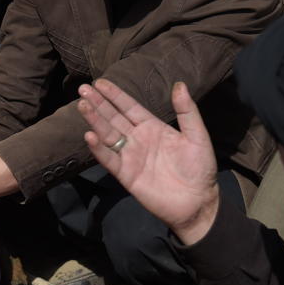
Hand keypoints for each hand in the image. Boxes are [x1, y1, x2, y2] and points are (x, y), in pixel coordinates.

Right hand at [78, 79, 220, 244]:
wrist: (198, 202)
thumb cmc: (200, 169)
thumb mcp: (197, 136)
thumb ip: (187, 111)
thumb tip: (179, 84)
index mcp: (152, 127)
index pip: (129, 107)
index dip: (115, 95)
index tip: (100, 82)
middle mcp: (137, 139)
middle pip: (113, 118)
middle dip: (98, 104)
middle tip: (83, 89)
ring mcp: (129, 156)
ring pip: (107, 135)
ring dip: (94, 121)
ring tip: (83, 106)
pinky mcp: (125, 174)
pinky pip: (109, 159)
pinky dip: (98, 149)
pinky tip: (90, 135)